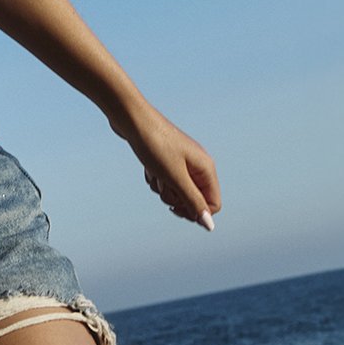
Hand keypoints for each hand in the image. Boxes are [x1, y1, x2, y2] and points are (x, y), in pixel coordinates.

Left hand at [114, 102, 221, 230]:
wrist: (131, 118)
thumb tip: (209, 226)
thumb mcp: (174, 177)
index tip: (174, 207)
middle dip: (176, 198)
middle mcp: (198, 164)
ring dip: (163, 188)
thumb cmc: (154, 145)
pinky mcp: (167, 159)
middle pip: (193, 199)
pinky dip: (156, 179)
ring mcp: (182, 161)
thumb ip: (193, 201)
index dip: (194, 212)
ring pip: (177, 191)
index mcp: (206, 168)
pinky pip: (165, 181)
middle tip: (163, 186)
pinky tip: (148, 167)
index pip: (212, 204)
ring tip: (154, 172)